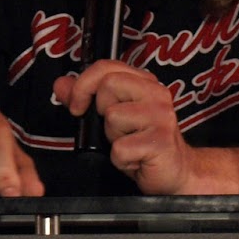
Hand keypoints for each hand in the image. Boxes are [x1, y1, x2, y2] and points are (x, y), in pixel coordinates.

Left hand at [54, 61, 189, 193]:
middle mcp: (156, 94)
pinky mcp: (160, 141)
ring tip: (130, 143)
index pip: (106, 67)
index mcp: (144, 82)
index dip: (83, 84)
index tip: (77, 105)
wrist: (176, 172)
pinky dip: (121, 159)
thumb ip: (86, 97)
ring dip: (113, 138)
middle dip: (101, 112)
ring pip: (112, 116)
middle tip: (116, 129)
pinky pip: (120, 148)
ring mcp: (160, 116)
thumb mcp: (112, 115)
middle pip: (108, 85)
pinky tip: (136, 159)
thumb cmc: (143, 142)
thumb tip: (61, 84)